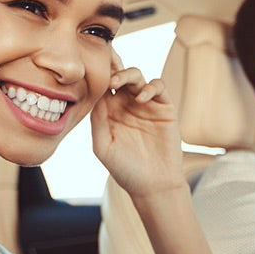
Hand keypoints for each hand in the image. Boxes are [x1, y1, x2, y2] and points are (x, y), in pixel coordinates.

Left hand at [90, 50, 185, 196]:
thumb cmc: (126, 169)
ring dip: (127, 75)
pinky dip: (150, 87)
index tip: (90, 69)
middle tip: (107, 75)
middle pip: (119, 76)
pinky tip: (141, 98)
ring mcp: (146, 105)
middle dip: (112, 69)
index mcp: (109, 112)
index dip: (97, 76)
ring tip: (118, 82)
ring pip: (137, 77)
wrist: (154, 184)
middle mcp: (126, 105)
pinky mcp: (164, 108)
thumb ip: (98, 120)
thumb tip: (96, 94)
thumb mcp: (103, 146)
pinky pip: (158, 87)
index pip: (102, 86)